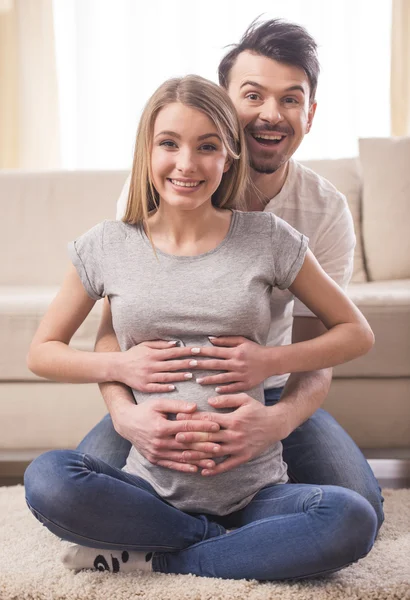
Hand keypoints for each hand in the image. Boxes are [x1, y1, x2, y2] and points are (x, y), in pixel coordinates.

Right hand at [113, 399, 222, 472]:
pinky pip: (171, 465)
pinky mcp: (154, 459)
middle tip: (220, 447)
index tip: (217, 426)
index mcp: (161, 426)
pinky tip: (196, 469)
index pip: (186, 427)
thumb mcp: (159, 403)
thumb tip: (195, 407)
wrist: (126, 423)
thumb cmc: (144, 410)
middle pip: (186, 444)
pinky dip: (184, 468)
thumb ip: (177, 405)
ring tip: (213, 462)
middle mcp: (159, 441)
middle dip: (204, 446)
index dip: (203, 426)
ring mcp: (156, 452)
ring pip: (181, 457)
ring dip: (198, 460)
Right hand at [115, 340, 200, 391]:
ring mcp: (148, 376)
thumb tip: (176, 344)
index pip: (173, 352)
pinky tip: (174, 387)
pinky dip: (165, 387)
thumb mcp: (145, 345)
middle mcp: (151, 365)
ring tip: (191, 375)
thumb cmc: (133, 354)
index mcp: (153, 354)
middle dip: (186, 363)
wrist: (117, 367)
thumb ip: (161, 344)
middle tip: (198, 362)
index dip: (186, 351)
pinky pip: (157, 387)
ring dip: (179, 376)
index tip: (197, 350)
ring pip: (166, 376)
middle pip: (172, 364)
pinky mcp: (144, 386)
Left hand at [175, 393, 289, 475]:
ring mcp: (238, 448)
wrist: (275, 425)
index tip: (179, 418)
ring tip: (183, 456)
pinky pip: (226, 465)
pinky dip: (214, 469)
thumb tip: (209, 401)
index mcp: (233, 420)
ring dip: (198, 455)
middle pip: (209, 438)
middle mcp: (234, 435)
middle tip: (175, 438)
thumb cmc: (257, 410)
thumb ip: (226, 400)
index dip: (193, 419)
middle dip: (191, 438)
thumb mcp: (244, 399)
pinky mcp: (243, 457)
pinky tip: (202, 472)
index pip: (209, 420)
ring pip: (215, 453)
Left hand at [192, 336, 276, 392]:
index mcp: (235, 352)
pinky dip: (224, 389)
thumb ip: (226, 340)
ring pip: (222, 378)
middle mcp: (237, 363)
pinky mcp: (246, 384)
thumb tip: (210, 339)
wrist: (271, 361)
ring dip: (209, 379)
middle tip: (189, 365)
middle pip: (216, 364)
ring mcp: (241, 375)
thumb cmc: (255, 350)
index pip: (216, 351)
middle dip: (202, 365)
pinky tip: (215, 390)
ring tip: (198, 380)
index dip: (203, 351)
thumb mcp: (242, 341)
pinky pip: (233, 387)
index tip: (192, 351)